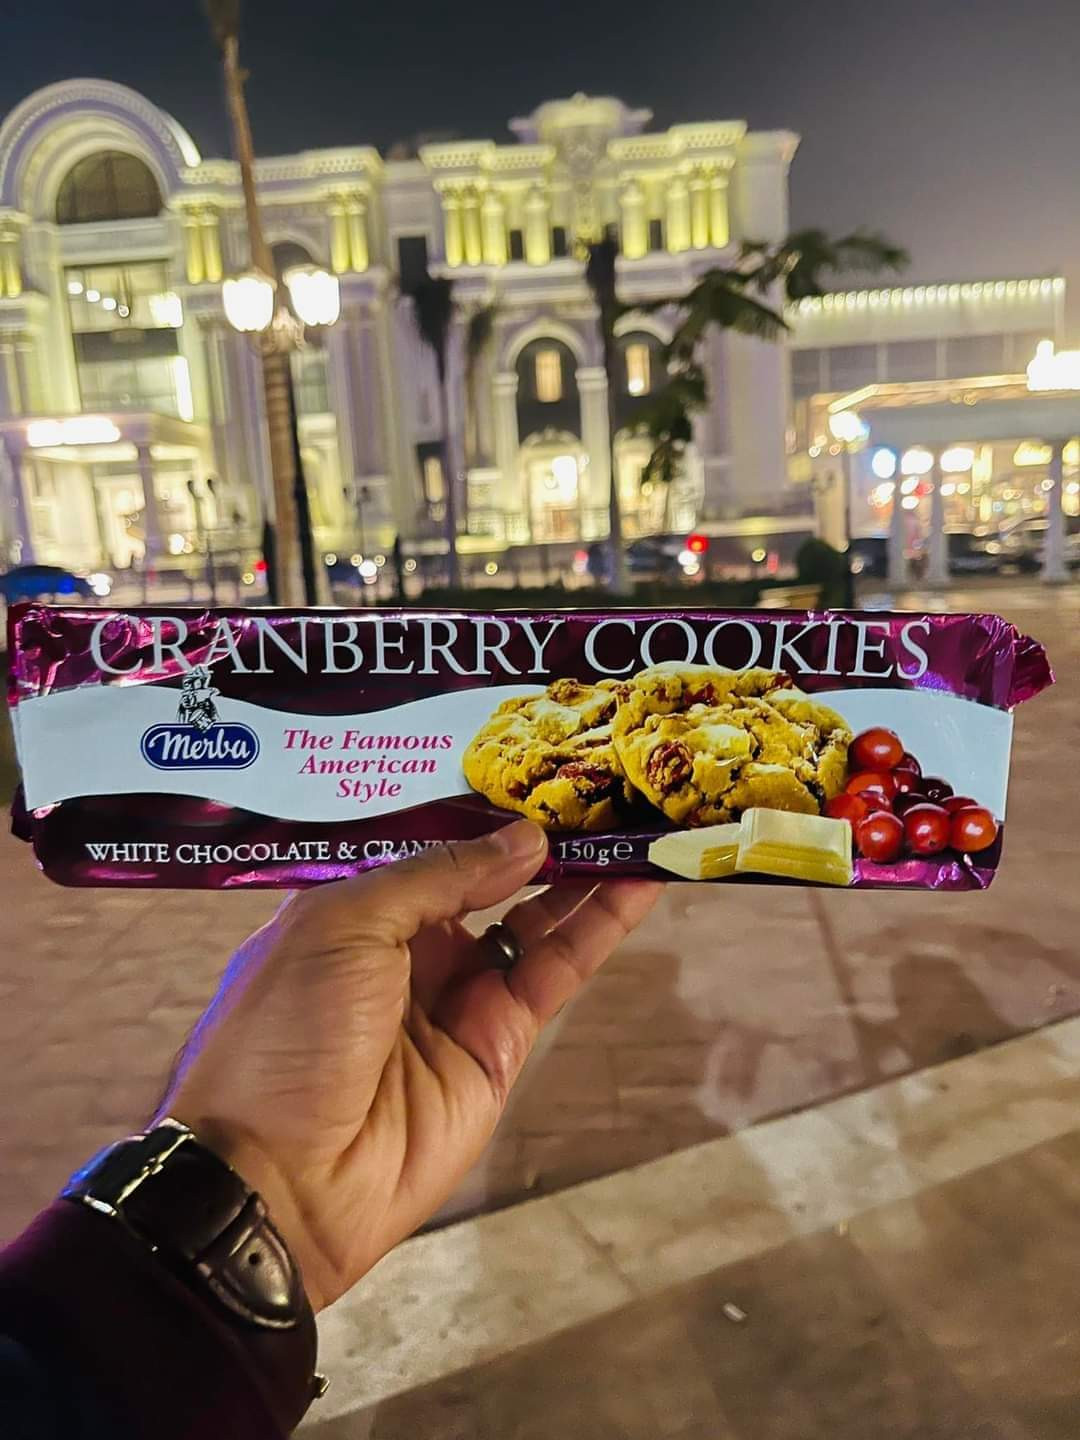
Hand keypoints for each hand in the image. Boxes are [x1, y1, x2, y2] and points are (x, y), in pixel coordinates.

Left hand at [160, 821, 660, 1310]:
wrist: (283, 1178)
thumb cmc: (290, 1029)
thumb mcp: (345, 926)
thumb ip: (437, 877)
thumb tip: (525, 839)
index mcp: (353, 912)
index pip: (430, 850)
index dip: (481, 813)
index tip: (537, 769)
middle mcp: (407, 948)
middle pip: (488, 881)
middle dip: (541, 839)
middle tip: (603, 787)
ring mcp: (458, 996)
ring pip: (534, 921)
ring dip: (583, 874)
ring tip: (636, 820)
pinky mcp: (501, 1044)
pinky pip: (554, 974)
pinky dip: (597, 929)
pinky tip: (636, 883)